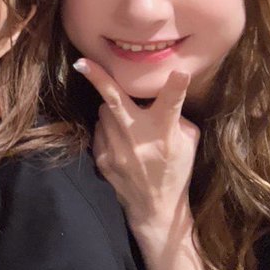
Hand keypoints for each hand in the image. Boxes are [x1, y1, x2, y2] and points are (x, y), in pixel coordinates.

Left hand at [74, 58, 199, 243]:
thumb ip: (174, 114)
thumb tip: (160, 92)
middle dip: (98, 79)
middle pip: (114, 102)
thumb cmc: (176, 168)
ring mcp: (115, 150)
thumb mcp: (188, 141)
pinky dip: (109, 129)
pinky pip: (99, 129)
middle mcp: (138, 139)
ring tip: (129, 125)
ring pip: (105, 112)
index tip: (179, 72)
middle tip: (81, 62)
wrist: (154, 206)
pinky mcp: (100, 157)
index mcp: (165, 134)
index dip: (176, 88)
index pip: (172, 106)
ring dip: (114, 111)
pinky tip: (121, 141)